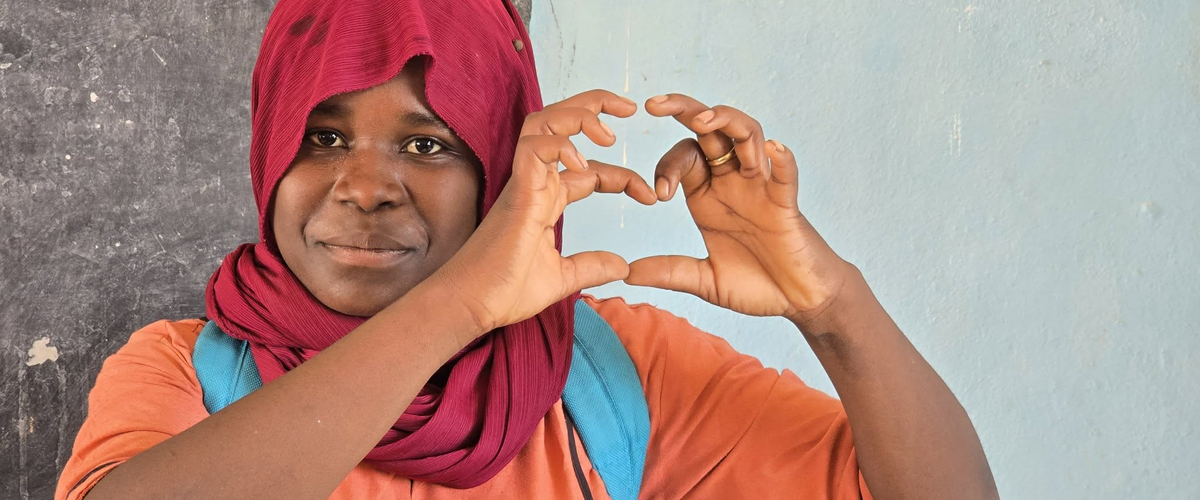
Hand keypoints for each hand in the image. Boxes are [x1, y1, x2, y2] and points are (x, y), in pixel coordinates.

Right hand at [434, 90, 657, 334]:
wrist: (474, 305)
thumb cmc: (505, 291)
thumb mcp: (562, 278)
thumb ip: (591, 267)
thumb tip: (622, 265)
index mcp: (547, 200)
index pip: (589, 170)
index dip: (623, 175)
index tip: (649, 196)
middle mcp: (536, 183)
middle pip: (560, 123)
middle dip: (595, 105)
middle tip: (630, 106)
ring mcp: (525, 183)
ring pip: (544, 121)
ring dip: (579, 114)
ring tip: (609, 132)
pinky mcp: (517, 191)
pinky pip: (534, 146)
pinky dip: (560, 144)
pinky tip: (583, 163)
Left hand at [626, 93, 854, 323]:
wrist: (798, 301)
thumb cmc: (756, 285)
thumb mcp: (705, 279)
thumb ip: (669, 272)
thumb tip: (627, 273)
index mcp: (708, 194)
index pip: (683, 156)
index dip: (666, 166)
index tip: (658, 195)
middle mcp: (733, 182)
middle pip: (710, 130)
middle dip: (683, 110)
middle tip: (653, 104)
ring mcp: (761, 188)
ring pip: (747, 136)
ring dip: (726, 120)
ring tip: (702, 118)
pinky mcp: (786, 205)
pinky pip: (785, 176)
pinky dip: (781, 159)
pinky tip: (773, 149)